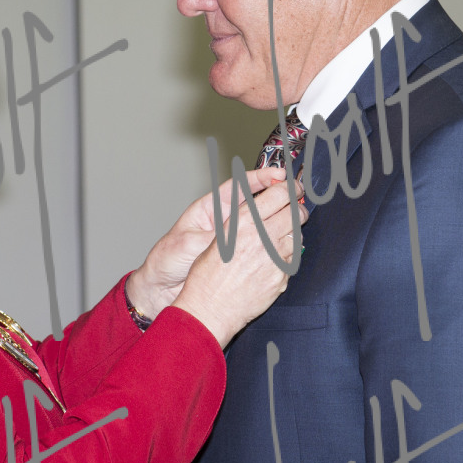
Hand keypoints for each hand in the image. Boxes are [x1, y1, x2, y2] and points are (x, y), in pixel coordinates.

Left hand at [128, 167, 291, 317]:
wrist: (162, 288)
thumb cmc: (168, 261)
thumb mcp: (187, 244)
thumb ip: (210, 238)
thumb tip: (230, 235)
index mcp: (211, 210)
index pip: (239, 188)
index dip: (260, 178)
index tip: (279, 174)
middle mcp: (226, 223)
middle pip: (257, 203)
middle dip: (278, 195)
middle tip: (298, 191)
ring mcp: (234, 240)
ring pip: (263, 224)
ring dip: (280, 218)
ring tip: (299, 213)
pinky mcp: (239, 259)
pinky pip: (261, 248)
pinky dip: (275, 245)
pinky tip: (289, 242)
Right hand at [172, 176, 306, 348]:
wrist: (210, 310)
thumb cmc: (207, 277)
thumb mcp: (219, 239)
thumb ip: (241, 222)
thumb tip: (259, 208)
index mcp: (244, 222)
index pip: (279, 194)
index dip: (290, 188)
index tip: (293, 187)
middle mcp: (262, 237)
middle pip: (295, 213)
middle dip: (297, 209)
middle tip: (296, 208)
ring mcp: (275, 258)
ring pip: (298, 236)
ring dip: (293, 232)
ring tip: (283, 235)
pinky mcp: (281, 277)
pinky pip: (293, 260)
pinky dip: (288, 256)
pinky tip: (276, 258)